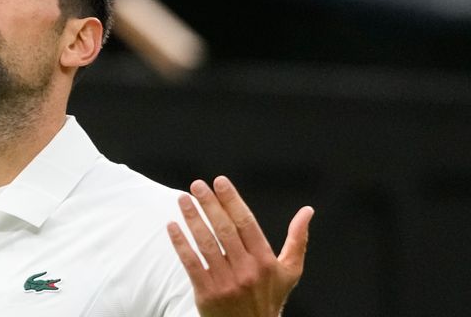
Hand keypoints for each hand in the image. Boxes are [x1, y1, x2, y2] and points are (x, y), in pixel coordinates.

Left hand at [167, 176, 313, 316]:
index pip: (246, 223)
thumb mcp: (290, 272)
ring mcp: (226, 282)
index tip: (220, 182)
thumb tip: (307, 211)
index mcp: (266, 261)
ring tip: (183, 200)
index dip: (232, 200)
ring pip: (207, 243)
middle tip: (197, 185)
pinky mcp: (207, 293)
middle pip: (225, 229)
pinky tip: (172, 226)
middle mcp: (247, 271)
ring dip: (193, 219)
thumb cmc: (268, 298)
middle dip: (210, 204)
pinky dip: (181, 244)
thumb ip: (298, 240)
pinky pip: (191, 263)